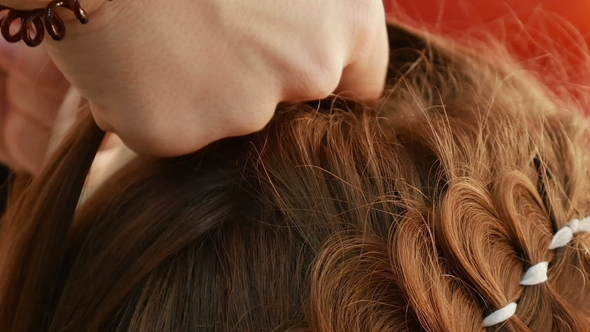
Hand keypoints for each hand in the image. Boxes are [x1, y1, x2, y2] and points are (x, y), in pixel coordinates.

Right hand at [1, 0, 388, 156]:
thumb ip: (319, 11)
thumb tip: (328, 45)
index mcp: (347, 20)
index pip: (361, 81)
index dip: (326, 72)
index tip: (292, 60)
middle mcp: (308, 72)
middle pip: (291, 101)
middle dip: (259, 80)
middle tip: (214, 31)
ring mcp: (245, 111)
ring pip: (231, 119)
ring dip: (206, 92)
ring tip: (171, 36)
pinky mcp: (181, 134)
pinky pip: (176, 129)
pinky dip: (161, 105)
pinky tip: (138, 62)